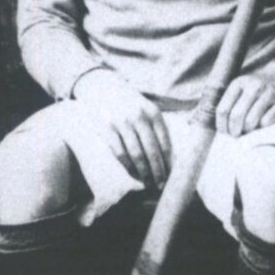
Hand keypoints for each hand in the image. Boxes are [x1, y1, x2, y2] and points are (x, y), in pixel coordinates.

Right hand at [73, 68, 172, 190]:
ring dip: (143, 173)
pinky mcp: (107, 128)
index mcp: (154, 114)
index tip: (171, 177)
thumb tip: (170, 160)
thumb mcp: (147, 110)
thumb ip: (157, 130)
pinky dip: (127, 167)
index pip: (165, 144)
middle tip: (160, 186)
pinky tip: (132, 174)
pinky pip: (120, 153)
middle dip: (158, 172)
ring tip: (147, 184)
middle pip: (152, 152)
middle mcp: (140, 117)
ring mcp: (123, 123)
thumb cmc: (130, 105)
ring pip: (136, 155)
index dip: (169, 163)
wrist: (104, 88)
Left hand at [217, 63, 274, 135]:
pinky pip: (266, 121)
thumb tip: (220, 126)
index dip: (222, 125)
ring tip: (248, 129)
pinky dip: (262, 127)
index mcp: (238, 83)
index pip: (223, 109)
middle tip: (236, 135)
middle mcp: (253, 86)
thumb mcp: (241, 86)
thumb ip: (229, 101)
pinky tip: (261, 124)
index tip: (225, 132)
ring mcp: (268, 93)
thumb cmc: (258, 86)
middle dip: (234, 130)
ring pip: (251, 121)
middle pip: (236, 116)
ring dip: (248, 130)